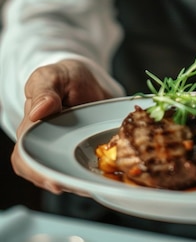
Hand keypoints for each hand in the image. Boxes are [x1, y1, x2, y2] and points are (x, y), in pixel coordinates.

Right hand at [12, 59, 112, 193]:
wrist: (89, 79)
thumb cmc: (67, 76)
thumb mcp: (54, 75)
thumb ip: (45, 90)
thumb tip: (37, 111)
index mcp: (31, 126)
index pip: (26, 154)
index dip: (38, 171)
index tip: (55, 182)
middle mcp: (43, 143)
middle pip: (44, 171)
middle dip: (61, 182)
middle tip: (81, 187)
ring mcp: (63, 150)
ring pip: (64, 175)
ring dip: (78, 182)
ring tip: (94, 184)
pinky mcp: (82, 154)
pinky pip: (82, 170)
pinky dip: (91, 175)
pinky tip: (102, 178)